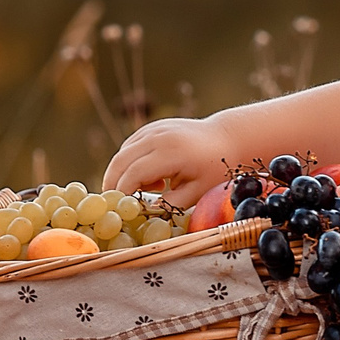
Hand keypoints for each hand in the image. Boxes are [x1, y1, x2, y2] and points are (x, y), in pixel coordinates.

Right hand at [104, 117, 239, 203]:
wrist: (227, 138)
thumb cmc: (215, 169)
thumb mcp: (198, 192)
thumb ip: (171, 204)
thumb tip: (145, 212)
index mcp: (171, 152)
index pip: (134, 172)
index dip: (123, 192)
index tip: (122, 210)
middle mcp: (158, 136)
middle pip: (121, 160)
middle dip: (113, 183)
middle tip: (115, 205)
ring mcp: (153, 129)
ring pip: (123, 153)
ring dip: (122, 174)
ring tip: (145, 192)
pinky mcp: (152, 128)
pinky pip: (130, 147)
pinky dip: (130, 164)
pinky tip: (151, 179)